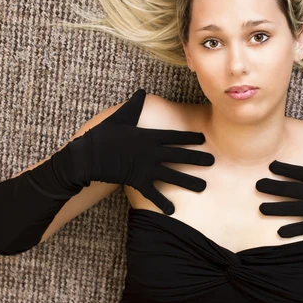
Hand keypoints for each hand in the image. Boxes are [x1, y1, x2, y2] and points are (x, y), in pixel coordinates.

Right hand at [67, 89, 214, 214]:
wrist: (89, 155)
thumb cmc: (104, 134)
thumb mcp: (121, 116)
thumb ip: (134, 105)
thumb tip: (141, 91)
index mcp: (150, 136)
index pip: (175, 136)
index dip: (190, 137)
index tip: (203, 139)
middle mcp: (152, 152)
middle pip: (180, 156)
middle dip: (198, 158)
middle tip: (213, 161)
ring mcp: (147, 168)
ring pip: (173, 176)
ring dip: (189, 182)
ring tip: (203, 187)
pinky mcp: (138, 181)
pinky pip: (153, 194)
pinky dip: (162, 203)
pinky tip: (173, 211)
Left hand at [257, 141, 302, 238]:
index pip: (301, 173)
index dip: (285, 169)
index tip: (270, 166)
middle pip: (292, 189)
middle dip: (274, 187)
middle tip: (257, 185)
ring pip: (294, 208)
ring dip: (277, 208)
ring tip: (261, 208)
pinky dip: (292, 230)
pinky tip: (278, 233)